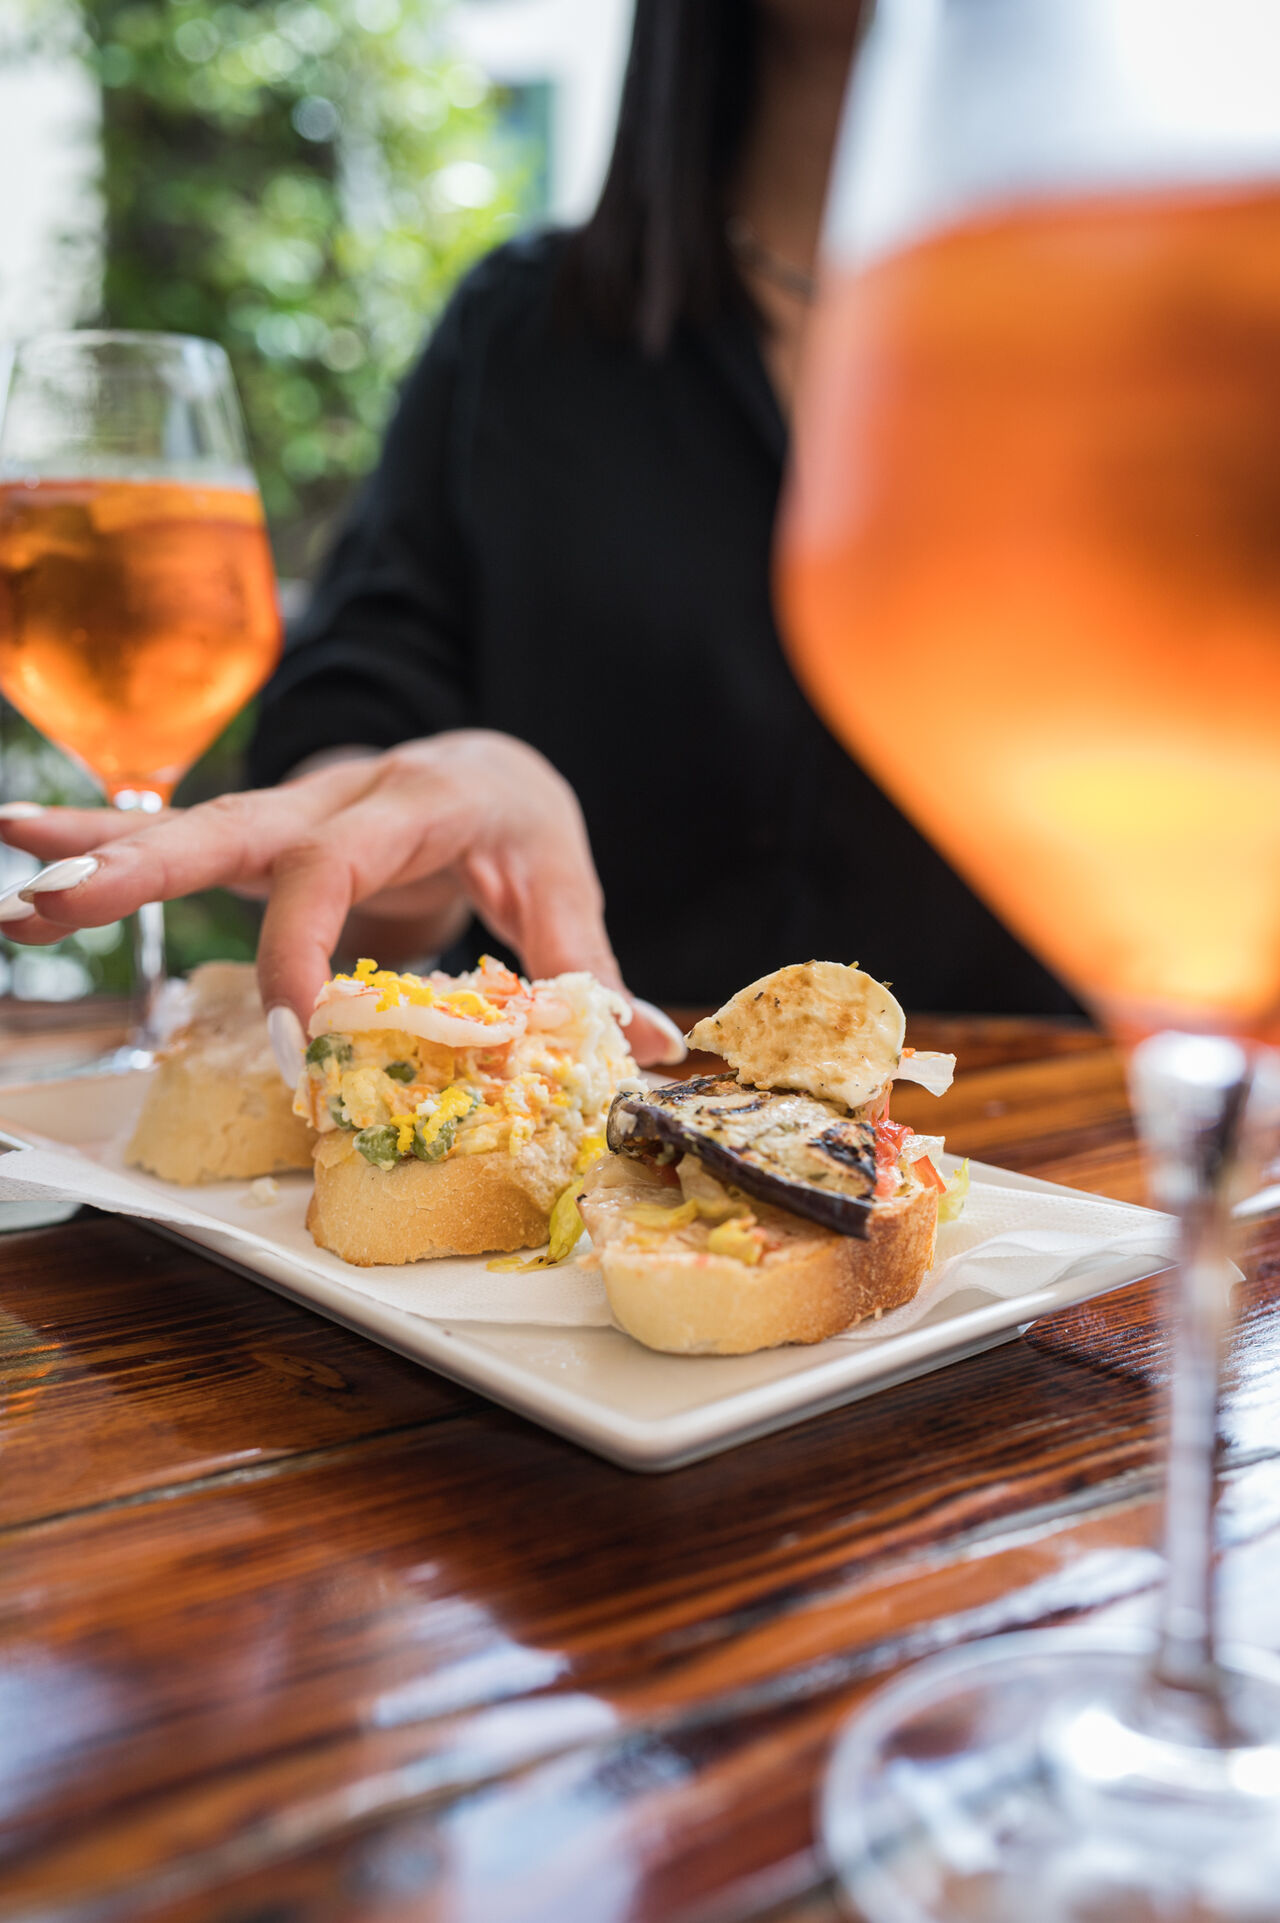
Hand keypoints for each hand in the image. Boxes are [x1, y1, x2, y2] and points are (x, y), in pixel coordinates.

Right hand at [0, 731, 685, 1066]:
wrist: (490, 761)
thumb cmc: (519, 822)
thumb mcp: (559, 877)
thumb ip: (589, 964)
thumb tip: (651, 1054)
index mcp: (417, 802)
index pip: (339, 870)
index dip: (303, 949)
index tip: (291, 1038)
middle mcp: (338, 799)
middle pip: (233, 828)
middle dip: (144, 868)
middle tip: (57, 904)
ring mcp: (289, 815)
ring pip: (186, 828)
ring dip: (98, 855)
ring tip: (19, 891)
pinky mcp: (261, 840)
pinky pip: (173, 839)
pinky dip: (98, 843)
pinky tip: (22, 855)